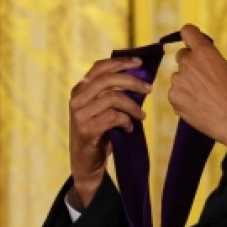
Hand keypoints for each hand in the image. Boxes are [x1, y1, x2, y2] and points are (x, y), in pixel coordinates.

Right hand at [68, 57, 150, 207]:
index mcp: (80, 89)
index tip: (139, 63)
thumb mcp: (102, 109)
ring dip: (132, 106)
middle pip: (108, 80)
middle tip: (149, 89)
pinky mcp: (86, 130)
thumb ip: (113, 93)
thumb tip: (140, 77)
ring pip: (113, 98)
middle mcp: (77, 99)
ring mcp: (80, 115)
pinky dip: (126, 121)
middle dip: (132, 82)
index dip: (120, 62)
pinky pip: (113, 117)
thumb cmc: (99, 132)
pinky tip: (129, 128)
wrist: (86, 163)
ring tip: (141, 116)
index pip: (100, 67)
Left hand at [169, 24, 226, 157]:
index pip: (188, 31)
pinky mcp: (173, 97)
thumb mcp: (225, 68)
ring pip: (179, 78)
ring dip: (187, 84)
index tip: (191, 41)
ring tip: (204, 98)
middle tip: (203, 79)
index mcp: (204, 52)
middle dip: (190, 65)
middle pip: (182, 56)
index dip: (190, 36)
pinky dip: (184, 99)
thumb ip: (209, 60)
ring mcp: (178, 80)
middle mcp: (188, 62)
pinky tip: (198, 107)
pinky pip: (176, 94)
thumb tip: (200, 60)